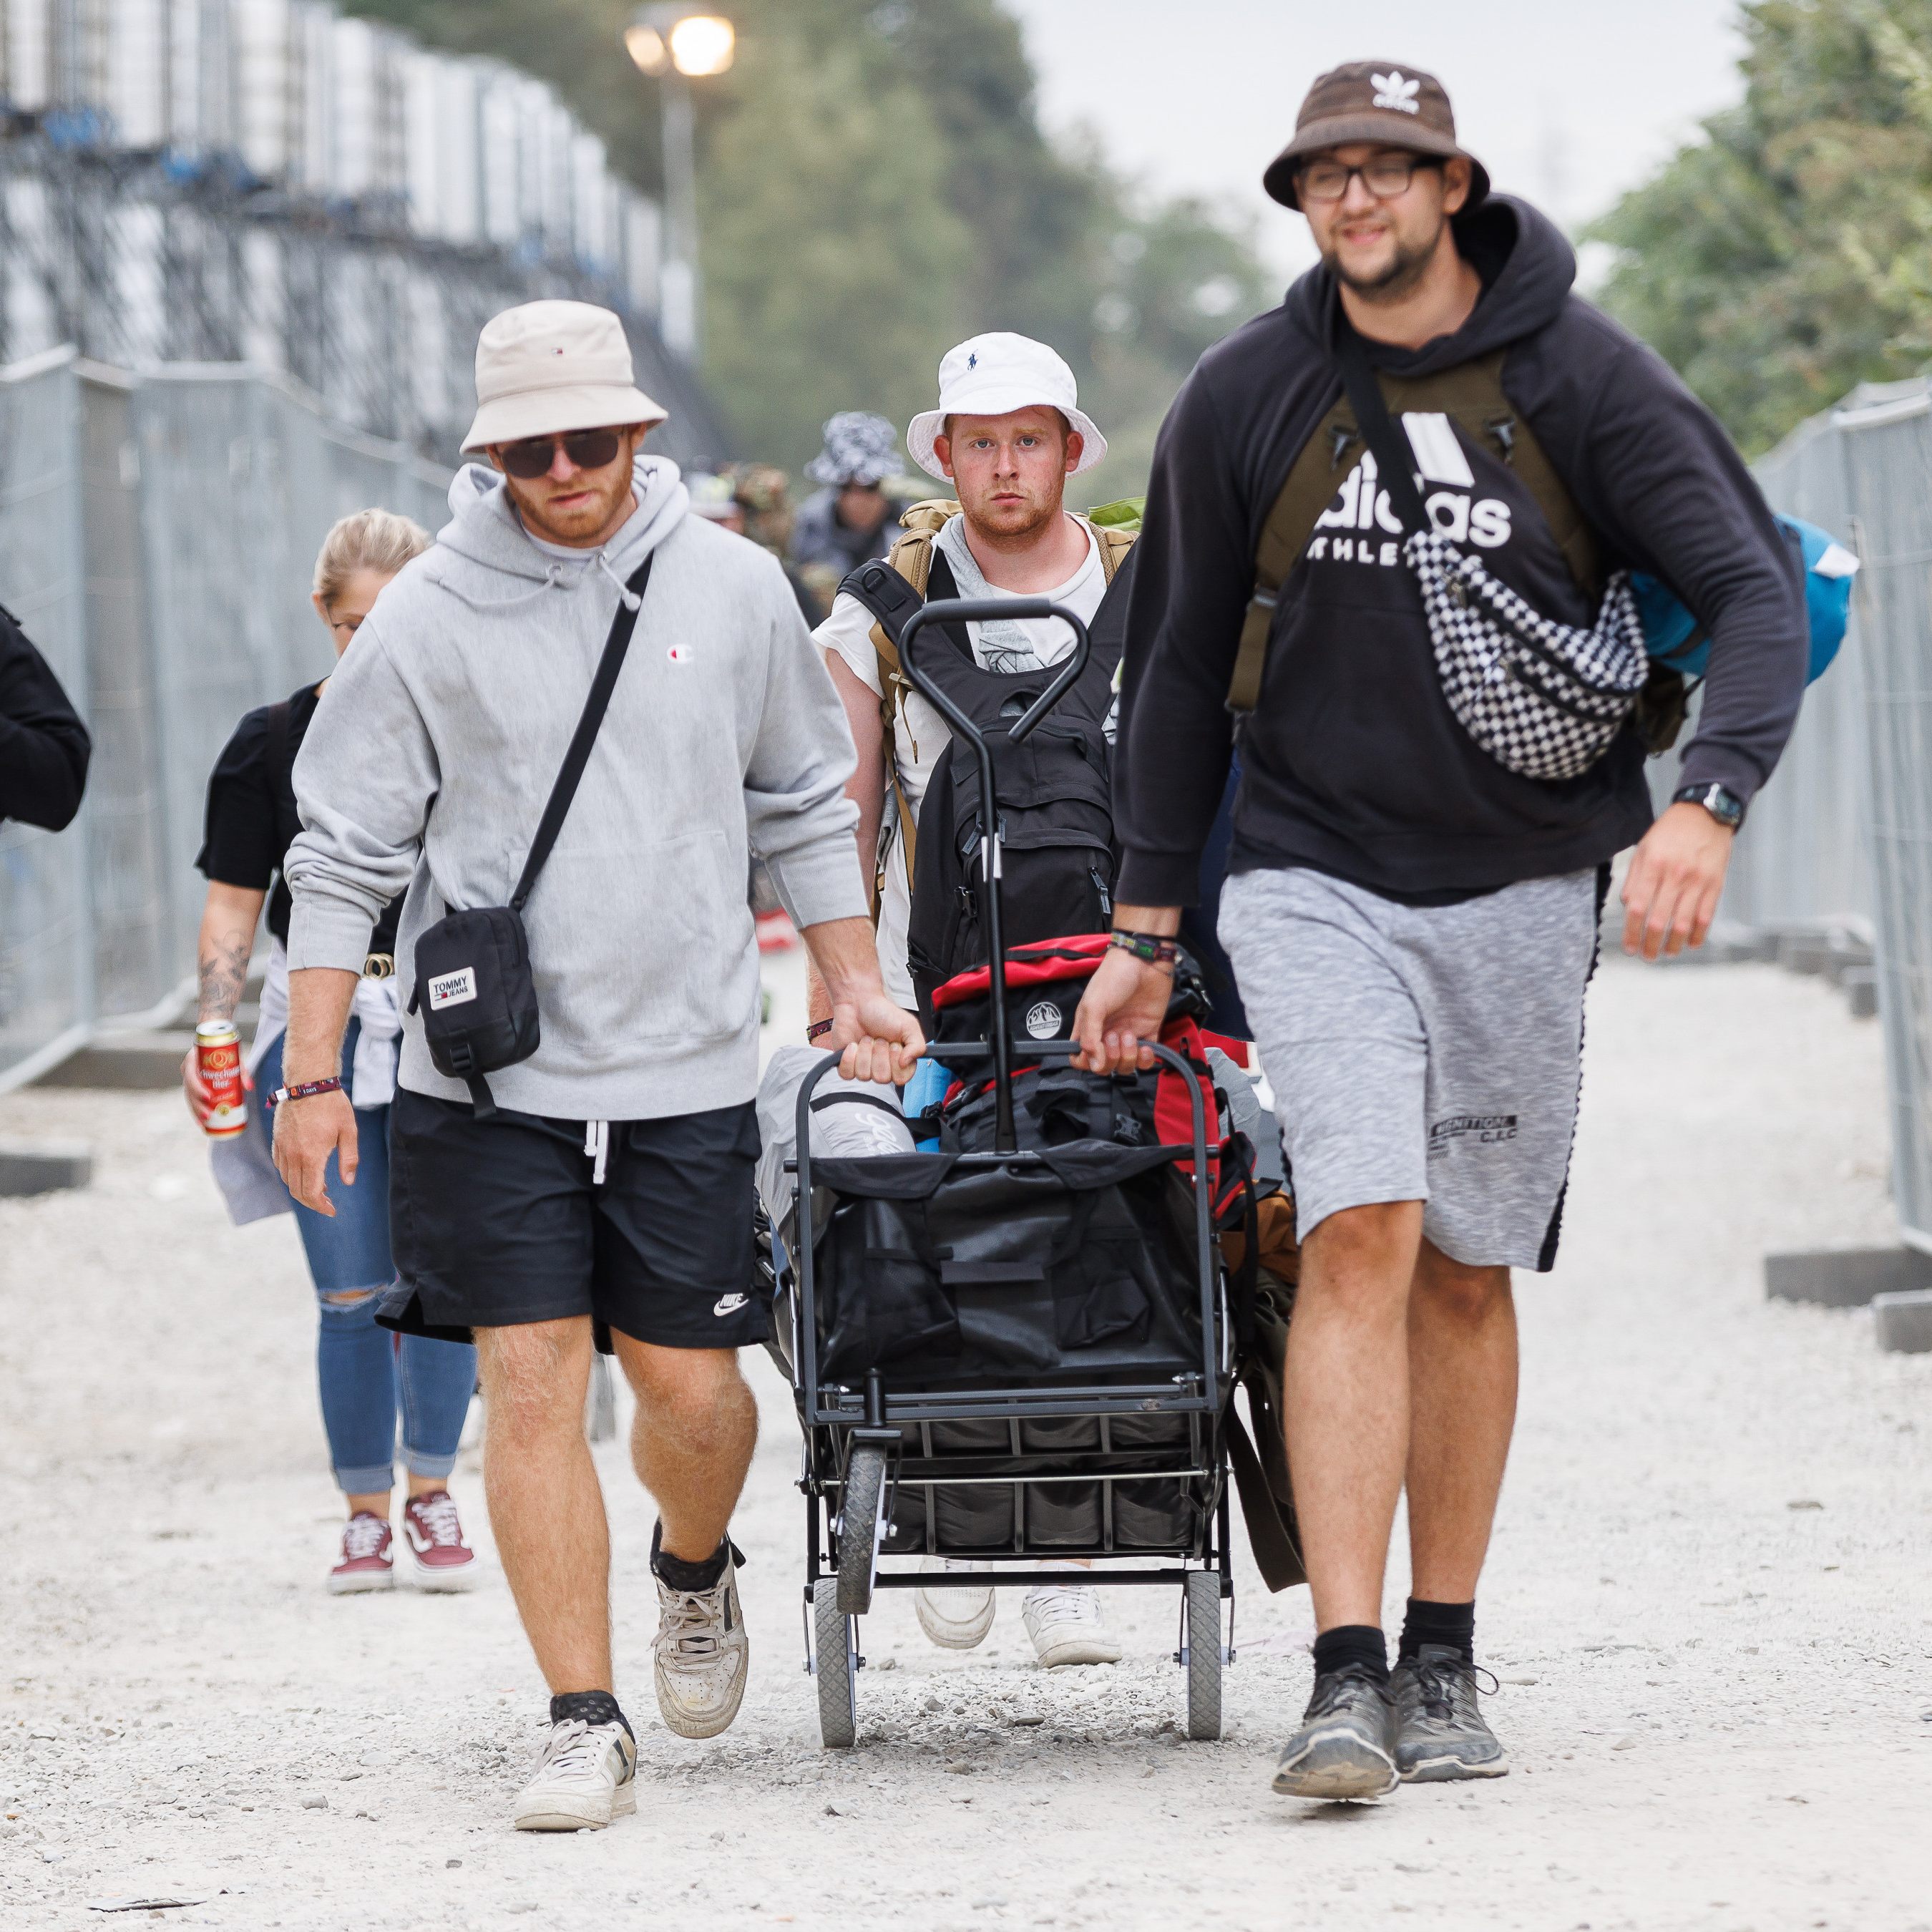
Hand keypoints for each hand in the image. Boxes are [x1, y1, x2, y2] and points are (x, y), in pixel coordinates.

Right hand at [181, 1046, 251, 1127]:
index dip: (198, 1088)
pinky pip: (193, 1101)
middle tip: (208, 1115)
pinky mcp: (193, 1087)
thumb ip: (241, 1070)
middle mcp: (188, 1071)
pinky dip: (197, 1113)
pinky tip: (203, 1124)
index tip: (208, 1097)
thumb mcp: (234, 1056)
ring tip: (205, 1124)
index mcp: (194, 1060)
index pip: (191, 1076)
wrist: (216, 1045)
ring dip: (196, 1112)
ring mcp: (189, 1080)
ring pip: (190, 1099)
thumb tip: (249, 1087)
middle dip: (198, 1105)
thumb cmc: (224, 1050)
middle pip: (189, 1091)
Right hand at [272, 1087, 358, 1215]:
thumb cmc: (332, 1105)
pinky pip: (279, 1165)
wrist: (308, 1082)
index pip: (311, 1192)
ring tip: (318, 1187)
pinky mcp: (277, 1140)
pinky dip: (290, 1175)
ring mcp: (282, 1147)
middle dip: (312, 1201)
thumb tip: (348, 1182)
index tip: (332, 1210)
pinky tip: (303, 1171)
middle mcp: (292, 1155)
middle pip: (296, 1190)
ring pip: (286, 1179)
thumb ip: (349, 1159)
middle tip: (327, 1202)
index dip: (321, 1206)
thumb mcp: (348, 1131)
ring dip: (300, 1189)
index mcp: (311, 1156)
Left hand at [828, 990, 925, 1085]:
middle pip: (882, 1078)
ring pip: (864, 1075)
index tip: (895, 1045)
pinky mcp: (848, 1065)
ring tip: (867, 1038)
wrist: (858, 1003)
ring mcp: (865, 1067)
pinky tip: (853, 1045)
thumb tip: (906, 1063)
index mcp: (901, 1061)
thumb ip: (918, 1046)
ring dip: (865, 1052)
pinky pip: (847, 1074)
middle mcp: (884, 1067)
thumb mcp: (909, 1026)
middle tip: (880, 1038)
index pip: (901, 1078)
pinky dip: (849, 1057)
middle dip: (879, 1054)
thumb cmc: (884, 1013)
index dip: (896, 1063)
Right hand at [1072, 948, 1172, 1073]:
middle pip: (1104, 1066)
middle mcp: (1106, 1033)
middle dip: (1110, 1058)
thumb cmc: (1114, 976)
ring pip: (1125, 1065)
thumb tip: (1093, 1062)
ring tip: (1130, 1034)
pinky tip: (1146, 1047)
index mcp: (1088, 1027)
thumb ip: (1089, 1036)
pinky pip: (1146, 1059)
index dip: (1087, 1062)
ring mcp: (1127, 1034)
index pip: (1080, 1057)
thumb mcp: (1093, 1005)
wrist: (1145, 961)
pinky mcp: (1148, 1032)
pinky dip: (1147, 1059)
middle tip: (1113, 1036)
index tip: (1094, 1053)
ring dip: (1128, 1056)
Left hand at [1622, 800, 1735, 959]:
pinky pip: (1706, 916)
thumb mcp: (1644, 849)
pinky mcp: (1715, 885)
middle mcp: (1675, 876)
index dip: (1631, 932)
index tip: (1629, 947)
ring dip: (1673, 945)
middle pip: (1659, 921)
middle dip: (1651, 944)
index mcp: (1653, 866)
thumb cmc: (1671, 832)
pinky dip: (1697, 934)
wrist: (1706, 815)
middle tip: (1647, 955)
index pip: (1637, 908)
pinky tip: (1690, 943)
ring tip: (1666, 953)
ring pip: (1683, 923)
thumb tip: (1628, 906)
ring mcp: (1697, 882)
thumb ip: (1634, 878)